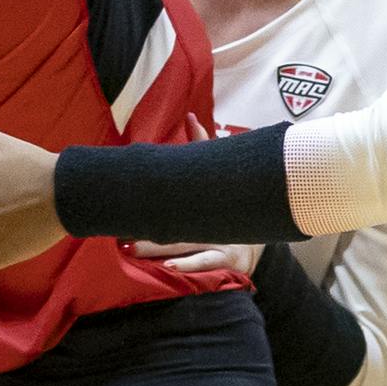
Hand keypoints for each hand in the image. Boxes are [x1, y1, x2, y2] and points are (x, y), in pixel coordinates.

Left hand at [127, 115, 256, 273]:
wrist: (266, 231)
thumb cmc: (232, 200)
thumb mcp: (222, 172)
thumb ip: (205, 145)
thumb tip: (190, 115)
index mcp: (210, 195)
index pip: (184, 189)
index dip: (156, 192)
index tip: (129, 194)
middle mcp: (216, 218)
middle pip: (179, 221)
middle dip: (149, 226)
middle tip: (120, 230)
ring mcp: (224, 240)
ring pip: (186, 244)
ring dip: (159, 249)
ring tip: (133, 249)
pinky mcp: (230, 260)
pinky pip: (205, 263)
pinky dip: (187, 265)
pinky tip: (169, 269)